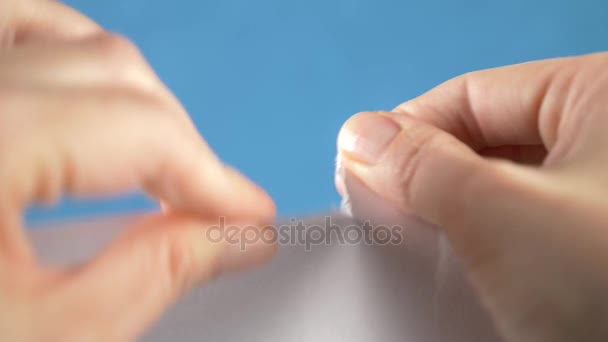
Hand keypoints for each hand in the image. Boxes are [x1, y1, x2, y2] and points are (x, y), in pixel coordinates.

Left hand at [0, 1, 274, 340]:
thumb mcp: (50, 336)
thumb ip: (154, 273)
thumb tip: (235, 236)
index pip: (138, 129)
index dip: (211, 176)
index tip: (249, 215)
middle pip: (109, 69)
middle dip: (178, 139)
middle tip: (211, 201)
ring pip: (58, 29)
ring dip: (125, 87)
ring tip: (155, 150)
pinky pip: (12, 33)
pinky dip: (62, 57)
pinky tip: (81, 98)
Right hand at [337, 53, 607, 341]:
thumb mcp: (502, 217)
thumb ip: (420, 167)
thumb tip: (358, 134)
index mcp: (604, 95)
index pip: (472, 96)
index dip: (405, 131)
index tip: (356, 171)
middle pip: (483, 141)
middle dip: (426, 180)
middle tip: (380, 217)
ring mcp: (604, 194)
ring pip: (500, 187)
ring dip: (451, 216)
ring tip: (415, 248)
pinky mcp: (596, 239)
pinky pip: (523, 225)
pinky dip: (483, 243)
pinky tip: (458, 268)